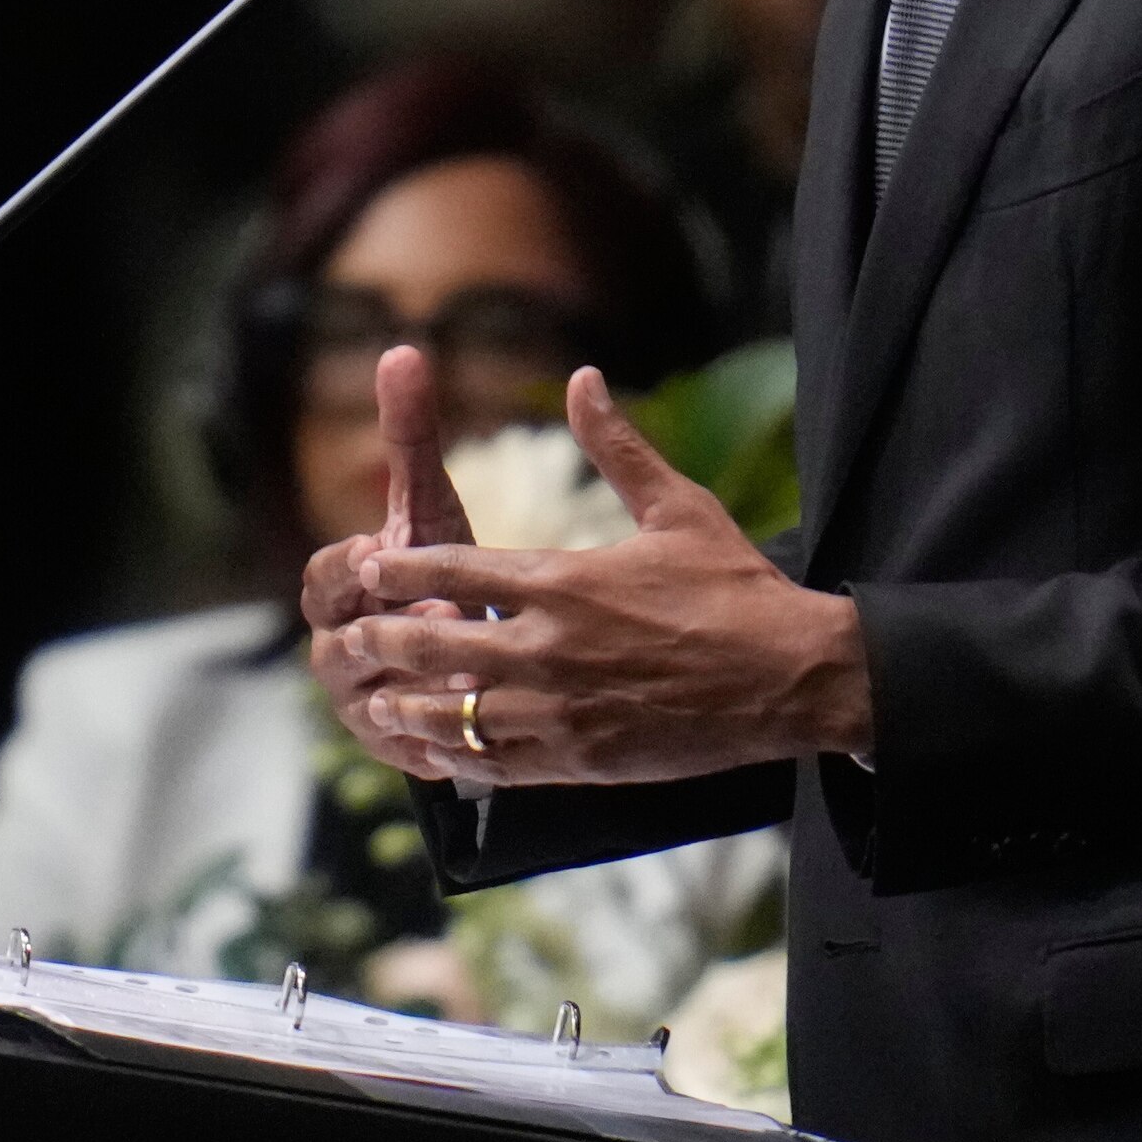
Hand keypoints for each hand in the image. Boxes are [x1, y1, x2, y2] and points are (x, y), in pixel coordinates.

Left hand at [306, 366, 869, 784]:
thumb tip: (582, 378)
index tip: (366, 567)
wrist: (791, 678)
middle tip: (350, 639)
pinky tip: (439, 750)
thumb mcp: (679, 507)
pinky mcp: (579, 758)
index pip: (452, 568)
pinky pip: (494, 763)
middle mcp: (548, 645)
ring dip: (407, 704)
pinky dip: (457, 754)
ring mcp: (560, 708)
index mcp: (564, 579)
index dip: (398, 570)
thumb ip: (617, 446)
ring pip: (451, 711)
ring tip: (377, 700)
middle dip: (383, 638)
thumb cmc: (737, 591)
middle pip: (432, 641)